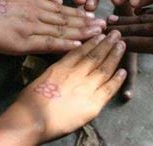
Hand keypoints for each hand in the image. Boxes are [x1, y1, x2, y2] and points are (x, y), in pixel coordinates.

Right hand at [0, 0, 105, 54]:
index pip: (58, 5)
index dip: (75, 11)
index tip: (89, 13)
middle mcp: (33, 9)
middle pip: (65, 17)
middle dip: (86, 22)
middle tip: (104, 25)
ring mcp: (29, 25)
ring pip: (62, 29)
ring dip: (83, 33)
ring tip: (100, 34)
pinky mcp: (20, 40)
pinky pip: (48, 43)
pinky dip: (66, 44)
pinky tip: (80, 45)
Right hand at [0, 32, 126, 144]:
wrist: (31, 119)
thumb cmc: (28, 103)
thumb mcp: (41, 79)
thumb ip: (56, 72)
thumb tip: (62, 70)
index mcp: (61, 67)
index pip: (80, 50)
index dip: (92, 41)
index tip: (100, 33)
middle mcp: (75, 73)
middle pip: (95, 55)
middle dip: (107, 43)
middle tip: (116, 33)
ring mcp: (85, 87)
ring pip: (104, 68)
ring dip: (114, 55)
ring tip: (122, 45)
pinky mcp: (93, 103)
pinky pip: (108, 88)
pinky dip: (117, 79)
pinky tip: (123, 71)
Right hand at [107, 0, 152, 94]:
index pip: (135, 44)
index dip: (118, 43)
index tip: (102, 41)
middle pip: (134, 29)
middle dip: (116, 29)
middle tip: (99, 27)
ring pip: (141, 18)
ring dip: (125, 19)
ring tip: (111, 18)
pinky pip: (152, 9)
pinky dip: (140, 11)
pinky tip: (136, 10)